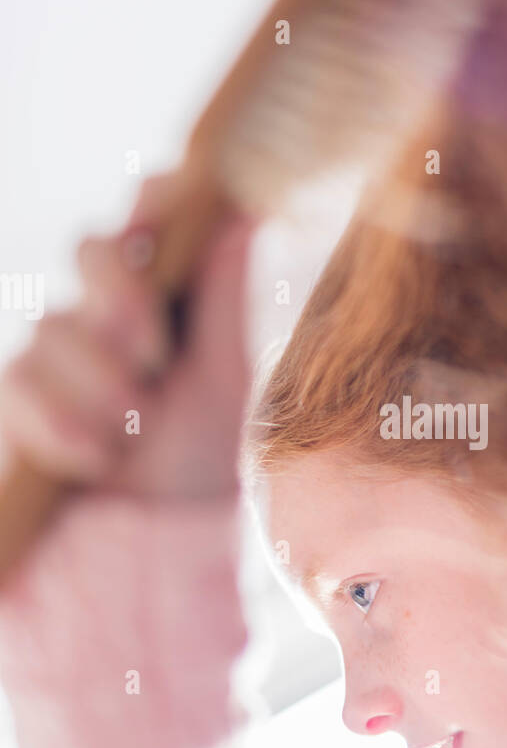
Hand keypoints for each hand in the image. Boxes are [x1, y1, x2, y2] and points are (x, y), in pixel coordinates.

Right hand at [0, 175, 257, 499]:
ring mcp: (57, 353)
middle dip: (119, 293)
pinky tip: (93, 458)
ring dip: (98, 384)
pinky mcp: (18, 402)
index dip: (152, 203)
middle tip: (152, 353)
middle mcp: (105, 312)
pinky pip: (18, 383)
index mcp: (165, 297)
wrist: (152, 545)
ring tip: (132, 431)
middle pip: (90, 249)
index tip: (163, 215)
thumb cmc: (197, 461)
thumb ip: (222, 298)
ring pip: (55, 324)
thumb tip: (243, 209)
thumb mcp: (220, 382)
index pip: (147, 219)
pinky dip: (60, 423)